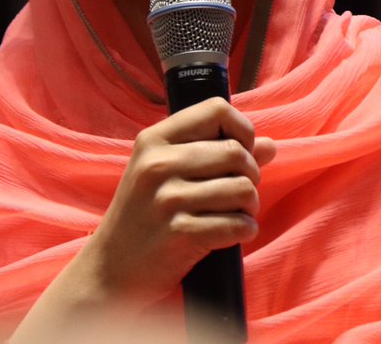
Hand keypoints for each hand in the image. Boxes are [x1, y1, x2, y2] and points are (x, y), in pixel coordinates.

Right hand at [79, 97, 276, 302]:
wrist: (110, 269)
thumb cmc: (145, 215)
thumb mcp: (167, 174)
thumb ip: (216, 153)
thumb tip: (270, 145)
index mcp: (155, 140)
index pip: (217, 110)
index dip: (243, 129)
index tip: (242, 151)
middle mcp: (158, 165)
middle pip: (237, 152)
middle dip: (251, 174)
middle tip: (240, 192)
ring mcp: (167, 200)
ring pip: (243, 188)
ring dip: (250, 205)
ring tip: (237, 213)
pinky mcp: (180, 233)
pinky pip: (238, 224)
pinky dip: (245, 230)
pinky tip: (234, 233)